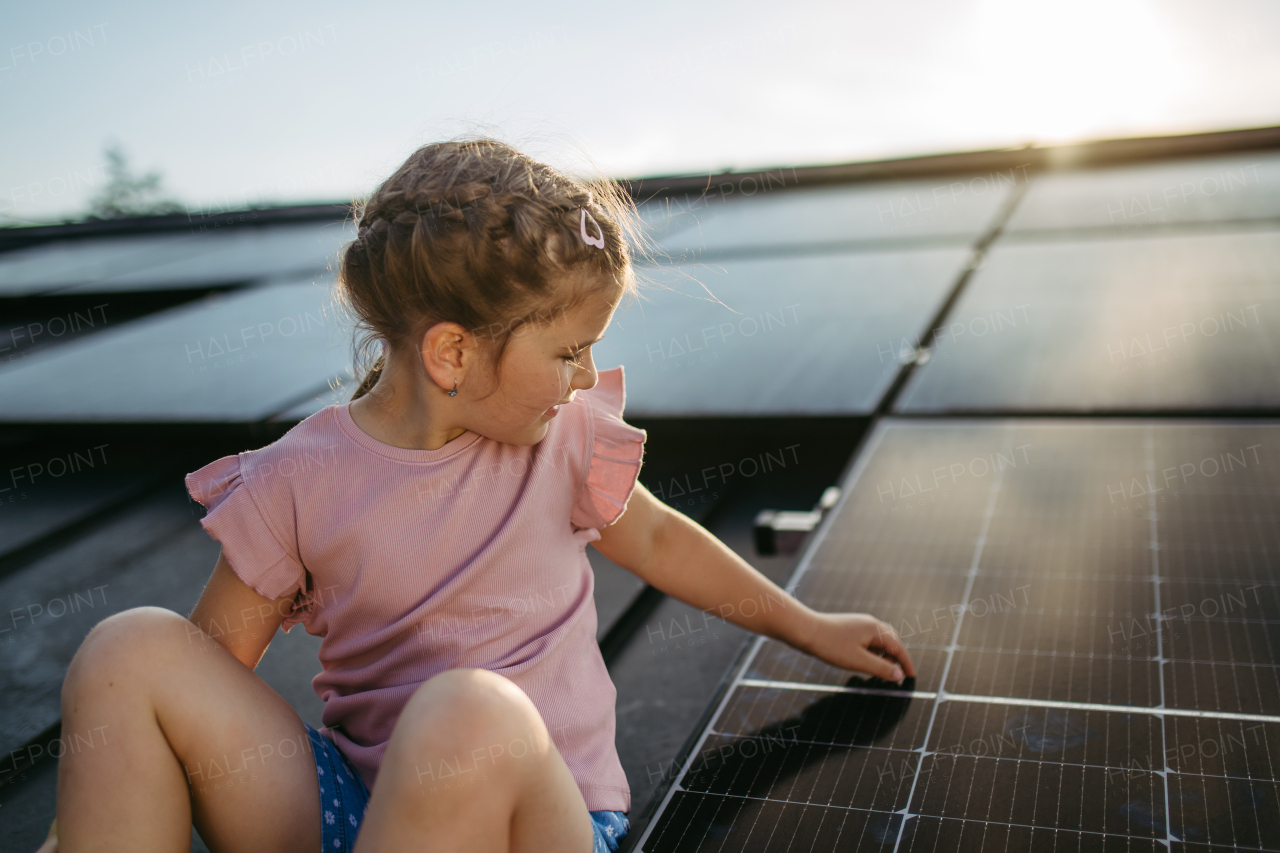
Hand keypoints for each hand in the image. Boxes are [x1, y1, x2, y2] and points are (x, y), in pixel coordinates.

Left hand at [796, 612, 915, 683]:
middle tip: (895, 676)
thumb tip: (899, 674)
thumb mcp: (859, 661)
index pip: (898, 647)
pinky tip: (864, 660)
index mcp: (876, 629)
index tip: (911, 676)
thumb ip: (881, 668)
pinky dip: (872, 651)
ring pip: (879, 641)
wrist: (805, 630)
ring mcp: (859, 624)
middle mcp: (870, 623)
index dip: (906, 663)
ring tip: (878, 671)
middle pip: (891, 642)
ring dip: (883, 655)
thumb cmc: (831, 645)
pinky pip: (868, 640)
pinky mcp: (850, 627)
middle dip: (895, 659)